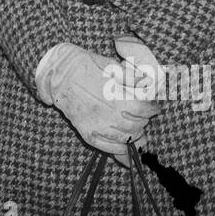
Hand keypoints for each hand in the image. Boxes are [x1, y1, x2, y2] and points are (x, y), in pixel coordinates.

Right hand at [45, 44, 161, 166]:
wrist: (60, 74)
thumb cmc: (86, 66)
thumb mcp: (112, 65)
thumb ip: (132, 77)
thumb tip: (149, 85)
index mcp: (115, 95)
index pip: (143, 109)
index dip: (152, 109)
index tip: (154, 107)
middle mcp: (108, 113)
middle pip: (137, 125)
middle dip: (143, 121)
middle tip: (142, 116)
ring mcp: (97, 125)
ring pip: (126, 138)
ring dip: (134, 134)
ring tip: (135, 128)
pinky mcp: (88, 133)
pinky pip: (109, 148)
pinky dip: (121, 149)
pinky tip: (125, 144)